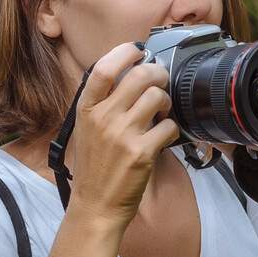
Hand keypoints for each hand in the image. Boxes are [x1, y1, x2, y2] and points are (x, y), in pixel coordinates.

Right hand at [62, 43, 179, 229]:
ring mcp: (123, 135)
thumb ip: (101, 102)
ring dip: (166, 101)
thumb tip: (128, 74)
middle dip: (157, 73)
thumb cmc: (93, 166)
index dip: (125, 53)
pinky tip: (164, 135)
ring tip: (162, 110)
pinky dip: (172, 128)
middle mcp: (103, 118)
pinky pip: (168, 126)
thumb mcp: (86, 128)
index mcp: (86, 109)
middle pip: (139, 76)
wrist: (95, 205)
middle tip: (160, 80)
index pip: (104, 68)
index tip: (138, 52)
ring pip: (157, 97)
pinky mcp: (142, 153)